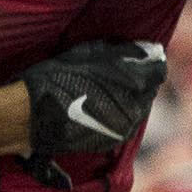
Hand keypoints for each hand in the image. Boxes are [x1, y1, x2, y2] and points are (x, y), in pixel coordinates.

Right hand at [20, 39, 168, 183]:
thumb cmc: (59, 78)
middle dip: (140, 81)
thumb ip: (124, 51)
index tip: (140, 57)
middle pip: (149, 91)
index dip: (150, 62)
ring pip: (138, 109)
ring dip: (130, 99)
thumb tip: (150, 49)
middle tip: (118, 72)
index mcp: (134, 83)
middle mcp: (135, 108)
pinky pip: (125, 124)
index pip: (158, 70)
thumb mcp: (90, 53)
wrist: (33, 115)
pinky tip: (100, 106)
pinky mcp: (112, 142)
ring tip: (106, 90)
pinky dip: (119, 114)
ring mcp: (124, 128)